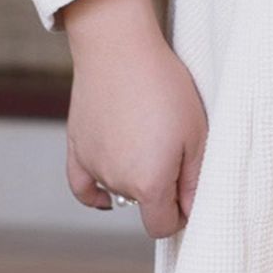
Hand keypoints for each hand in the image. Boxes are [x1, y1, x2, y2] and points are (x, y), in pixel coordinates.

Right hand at [62, 0, 207, 236]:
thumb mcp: (197, 133)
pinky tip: (106, 196)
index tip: (186, 194)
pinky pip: (81, 187)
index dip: (179, 215)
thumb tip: (189, 210)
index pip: (161, 225)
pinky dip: (95, 193)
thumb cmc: (164, 86)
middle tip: (171, 147)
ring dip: (133, 178)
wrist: (119, 47)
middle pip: (141, 205)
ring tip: (146, 136)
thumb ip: (194, 180)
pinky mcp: (76, 148)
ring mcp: (93, 165)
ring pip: (117, 191)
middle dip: (160, 188)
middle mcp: (116, 182)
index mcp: (148, 184)